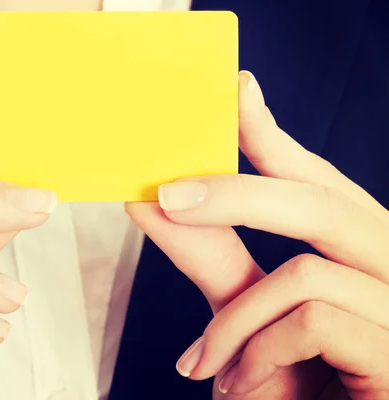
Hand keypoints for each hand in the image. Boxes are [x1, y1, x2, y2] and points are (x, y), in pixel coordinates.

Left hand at [127, 71, 388, 398]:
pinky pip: (313, 321)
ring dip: (234, 324)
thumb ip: (212, 257)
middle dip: (236, 197)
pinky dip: (256, 352)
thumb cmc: (282, 388)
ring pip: (306, 273)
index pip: (324, 184)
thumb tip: (152, 200)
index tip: (238, 94)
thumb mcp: (244, 315)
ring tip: (204, 364)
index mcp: (361, 258)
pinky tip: (240, 385)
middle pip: (324, 204)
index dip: (279, 140)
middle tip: (163, 196)